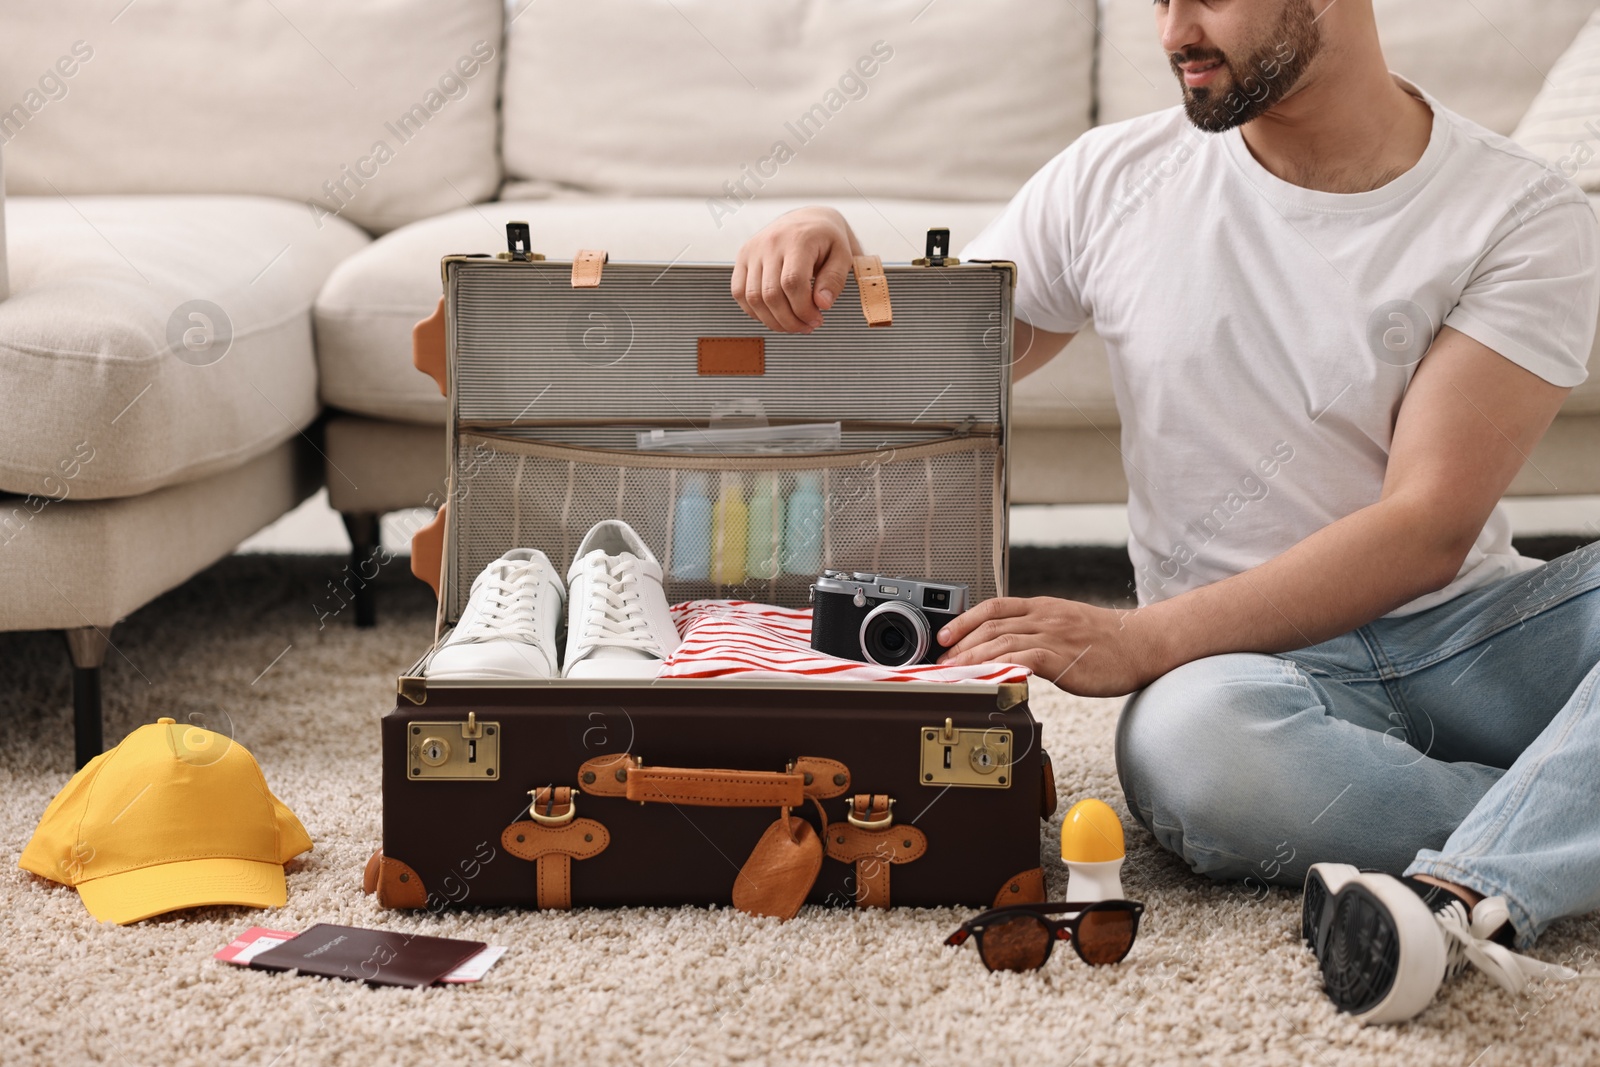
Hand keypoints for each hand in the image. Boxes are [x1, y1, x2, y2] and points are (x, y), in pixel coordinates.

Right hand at [732, 207, 858, 332]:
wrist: (808, 219)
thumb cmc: (827, 239)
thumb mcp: (843, 255)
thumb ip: (834, 280)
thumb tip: (822, 304)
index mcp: (798, 239)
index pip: (792, 282)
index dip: (803, 309)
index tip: (817, 319)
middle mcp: (770, 242)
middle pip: (771, 294)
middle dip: (790, 320)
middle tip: (807, 326)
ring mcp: (753, 250)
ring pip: (753, 297)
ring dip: (773, 320)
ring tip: (792, 324)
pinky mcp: (743, 257)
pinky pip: (739, 292)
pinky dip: (755, 311)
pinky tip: (774, 314)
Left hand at [936, 596, 1166, 697]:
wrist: (1142, 645)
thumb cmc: (1106, 641)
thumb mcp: (1066, 624)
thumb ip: (1037, 630)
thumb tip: (1007, 646)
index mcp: (1043, 608)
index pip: (993, 607)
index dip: (964, 620)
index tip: (944, 636)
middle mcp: (1044, 617)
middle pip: (990, 625)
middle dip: (960, 644)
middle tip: (942, 662)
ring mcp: (1053, 636)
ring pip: (1001, 642)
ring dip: (972, 658)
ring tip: (954, 673)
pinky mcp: (1063, 658)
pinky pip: (1024, 659)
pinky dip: (1000, 667)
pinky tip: (985, 678)